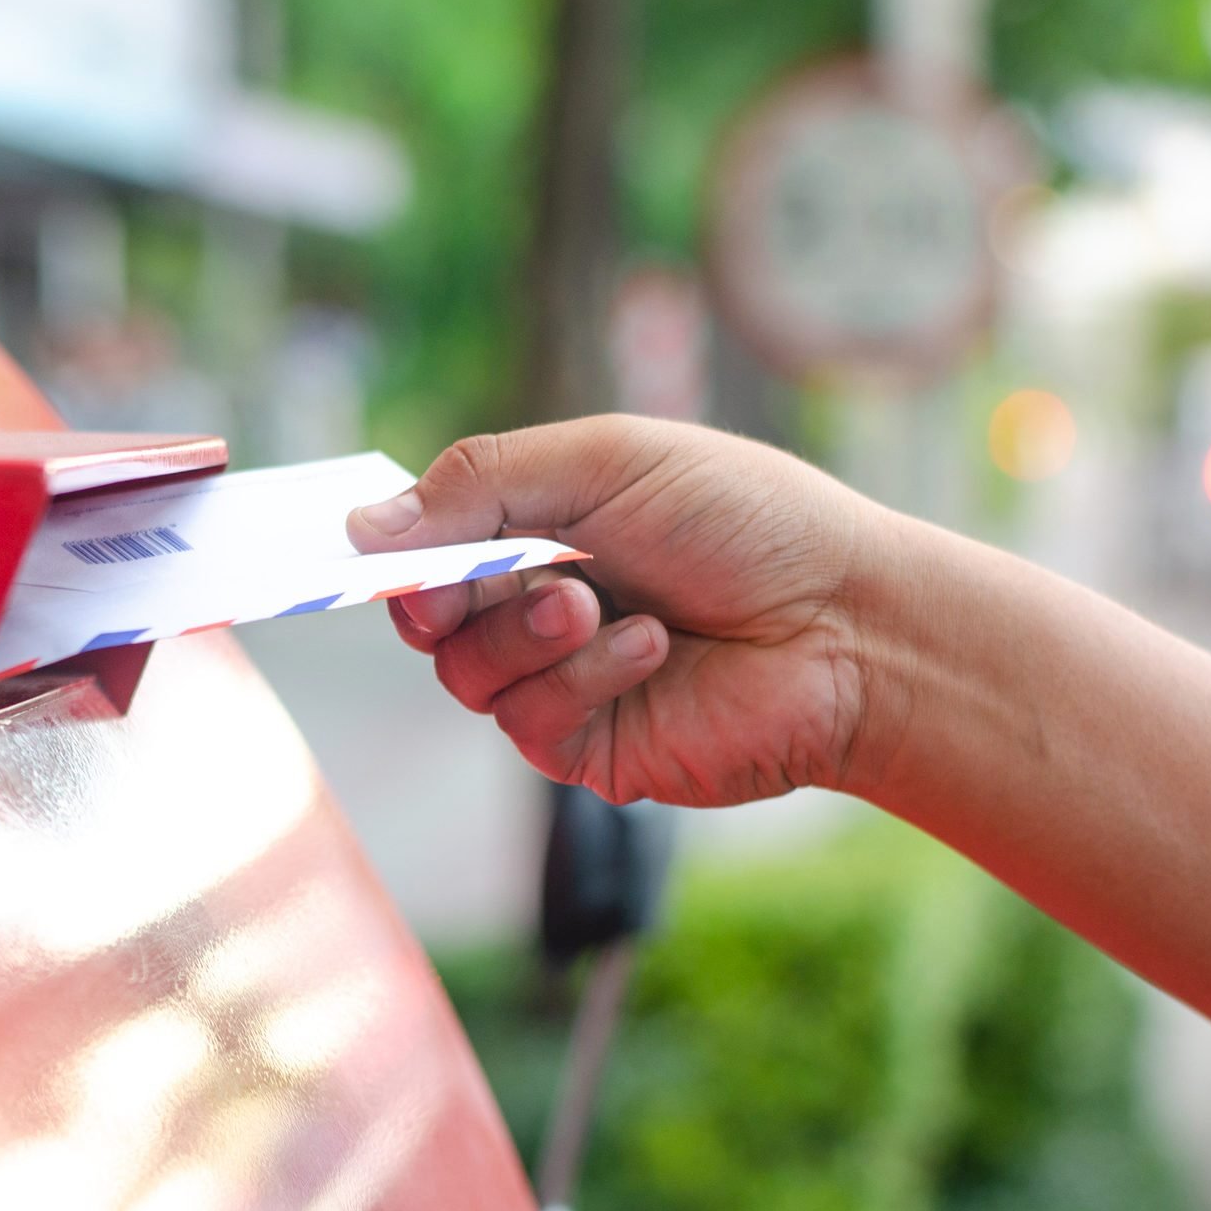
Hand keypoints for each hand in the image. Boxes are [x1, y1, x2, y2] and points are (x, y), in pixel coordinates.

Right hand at [346, 416, 890, 807]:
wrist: (849, 621)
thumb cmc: (746, 521)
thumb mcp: (607, 462)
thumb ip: (482, 484)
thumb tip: (362, 526)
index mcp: (540, 527)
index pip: (426, 542)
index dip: (390, 546)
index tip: (361, 547)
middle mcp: (537, 605)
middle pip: (423, 614)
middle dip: (437, 595)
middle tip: (469, 579)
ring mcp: (561, 681)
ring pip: (463, 673)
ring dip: (520, 633)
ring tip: (590, 603)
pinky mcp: (590, 748)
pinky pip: (527, 722)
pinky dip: (580, 677)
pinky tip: (651, 647)